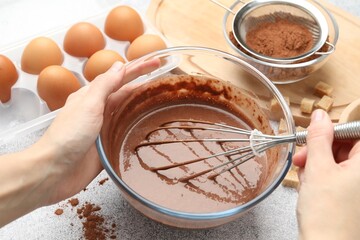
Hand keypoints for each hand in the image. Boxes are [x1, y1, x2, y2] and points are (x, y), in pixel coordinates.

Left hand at [35, 59, 160, 204]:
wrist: (55, 171)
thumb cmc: (68, 136)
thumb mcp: (88, 105)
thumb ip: (104, 85)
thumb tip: (119, 66)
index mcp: (92, 97)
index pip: (120, 78)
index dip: (138, 69)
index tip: (156, 62)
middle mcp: (99, 111)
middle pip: (126, 94)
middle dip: (144, 85)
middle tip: (164, 80)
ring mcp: (104, 129)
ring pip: (128, 113)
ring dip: (143, 106)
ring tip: (162, 102)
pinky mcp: (108, 147)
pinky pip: (126, 134)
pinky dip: (138, 128)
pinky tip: (149, 128)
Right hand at [293, 109, 359, 239]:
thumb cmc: (327, 214)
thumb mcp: (318, 169)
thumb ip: (318, 138)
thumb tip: (320, 116)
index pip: (355, 132)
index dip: (333, 132)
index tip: (314, 136)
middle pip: (346, 147)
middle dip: (320, 150)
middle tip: (302, 158)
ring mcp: (358, 187)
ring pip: (338, 162)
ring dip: (317, 164)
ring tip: (304, 176)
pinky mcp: (352, 197)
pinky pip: (337, 177)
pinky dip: (321, 177)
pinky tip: (309, 185)